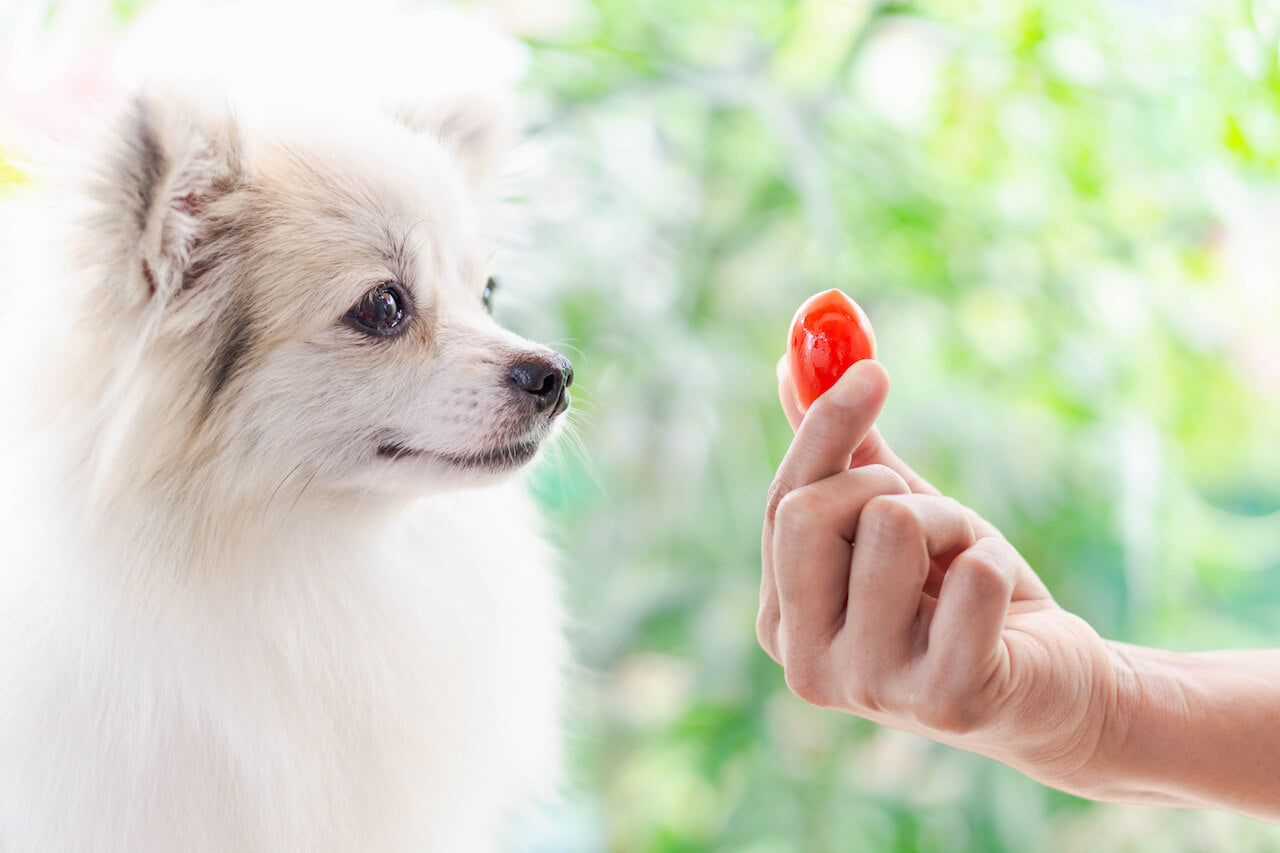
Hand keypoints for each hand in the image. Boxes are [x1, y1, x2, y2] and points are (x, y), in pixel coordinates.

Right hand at [759, 359, 1121, 794]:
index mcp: (781, 621)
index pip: (782, 504)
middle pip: (810, 513)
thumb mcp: (896, 514)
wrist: (1051, 682)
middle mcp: (807, 665)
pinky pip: (971, 574)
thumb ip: (840, 450)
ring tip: (965, 565)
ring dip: (951, 522)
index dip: (825, 429)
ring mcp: (870, 689)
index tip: (872, 370)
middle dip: (885, 485)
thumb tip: (792, 360)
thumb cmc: (958, 592)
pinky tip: (1000, 609)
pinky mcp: (945, 701)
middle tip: (929, 514)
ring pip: (893, 527)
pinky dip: (995, 561)